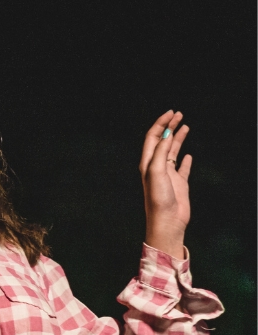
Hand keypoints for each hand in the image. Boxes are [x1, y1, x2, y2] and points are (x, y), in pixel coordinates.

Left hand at [140, 110, 191, 257]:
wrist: (167, 221)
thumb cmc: (158, 198)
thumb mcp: (156, 171)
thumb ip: (160, 152)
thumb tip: (166, 134)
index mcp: (147, 163)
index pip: (152, 138)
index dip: (160, 124)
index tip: (171, 113)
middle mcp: (156, 167)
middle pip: (162, 142)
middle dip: (169, 127)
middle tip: (179, 114)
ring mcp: (168, 175)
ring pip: (172, 152)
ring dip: (178, 138)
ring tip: (186, 126)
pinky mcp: (178, 184)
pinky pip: (181, 168)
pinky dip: (185, 160)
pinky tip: (188, 156)